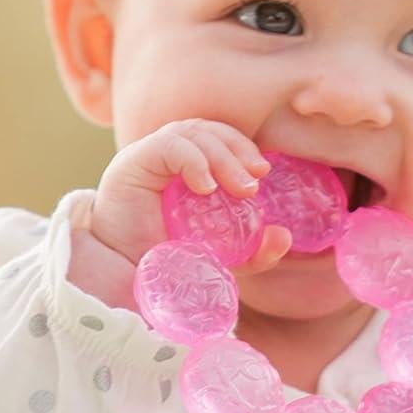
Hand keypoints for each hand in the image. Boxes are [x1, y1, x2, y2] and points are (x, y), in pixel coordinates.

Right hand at [68, 119, 292, 306]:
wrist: (128, 282)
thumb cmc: (169, 263)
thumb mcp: (221, 257)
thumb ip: (253, 249)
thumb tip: (284, 237)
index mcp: (187, 167)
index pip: (218, 137)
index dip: (242, 147)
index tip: (262, 172)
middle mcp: (166, 157)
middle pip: (208, 130)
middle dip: (237, 149)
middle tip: (255, 182)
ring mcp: (147, 157)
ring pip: (190, 132)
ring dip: (221, 155)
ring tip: (240, 189)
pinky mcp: (132, 164)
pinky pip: (168, 145)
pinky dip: (193, 160)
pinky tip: (205, 187)